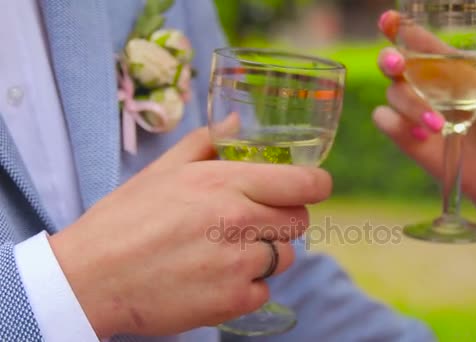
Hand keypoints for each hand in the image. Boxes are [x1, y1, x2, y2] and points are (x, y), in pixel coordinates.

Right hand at [49, 127, 331, 337]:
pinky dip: (247, 287)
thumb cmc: (124, 221)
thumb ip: (207, 143)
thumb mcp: (162, 170)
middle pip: (299, 220)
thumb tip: (237, 121)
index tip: (313, 187)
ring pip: (285, 256)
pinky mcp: (233, 301)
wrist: (90, 278)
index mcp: (223, 183)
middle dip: (283, 219)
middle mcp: (238, 221)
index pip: (303, 183)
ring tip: (225, 253)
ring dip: (265, 254)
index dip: (315, 185)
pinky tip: (215, 279)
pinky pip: (264, 290)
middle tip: (254, 222)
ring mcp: (238, 264)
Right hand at [373, 10, 475, 232]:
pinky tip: (421, 135)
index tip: (389, 20)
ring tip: (440, 124)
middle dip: (389, 59)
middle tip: (398, 64)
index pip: (417, 41)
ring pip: (393, 94)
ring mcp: (414, 111)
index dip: (398, 27)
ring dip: (412, 105)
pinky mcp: (408, 137)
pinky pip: (385, 121)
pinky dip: (396, 125)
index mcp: (450, 68)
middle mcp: (427, 85)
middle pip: (393, 63)